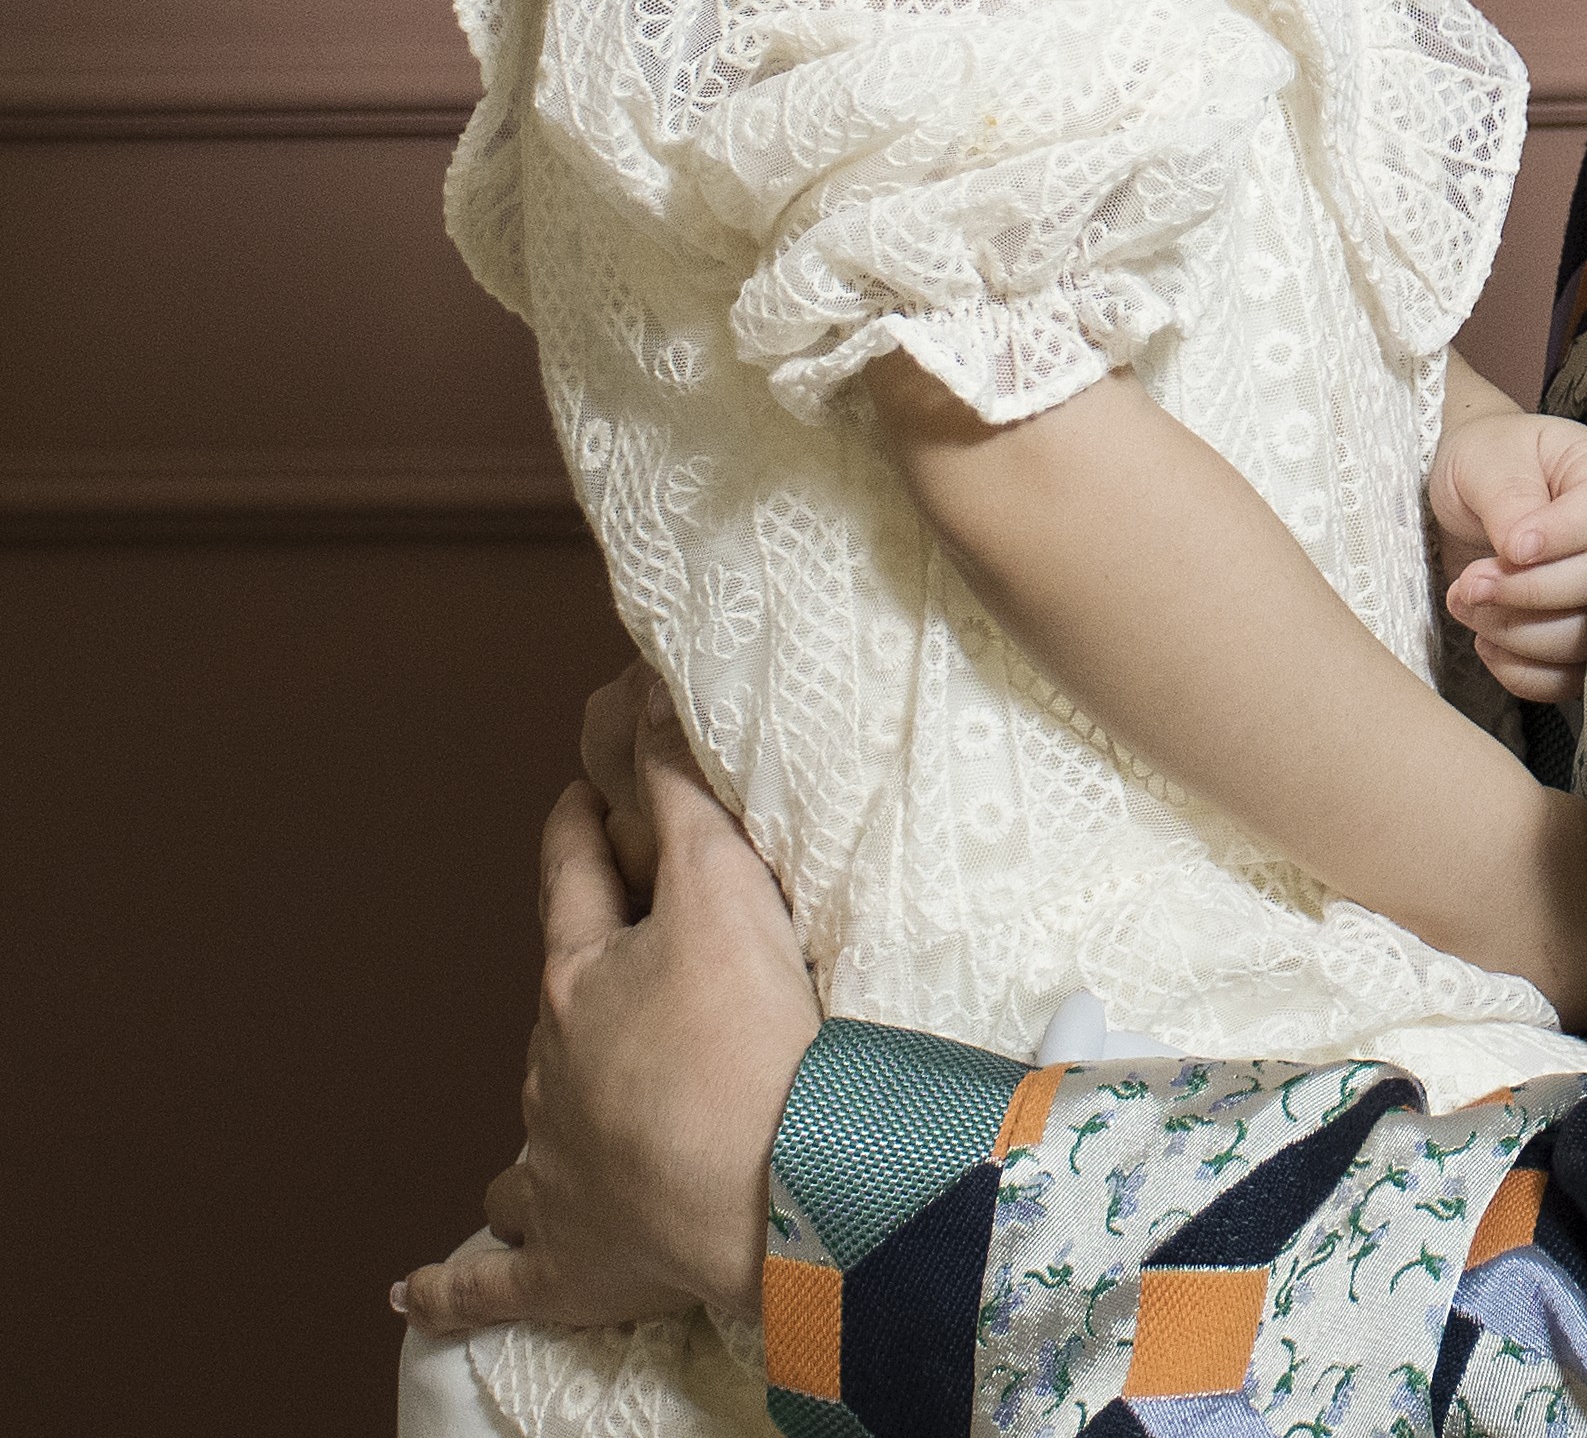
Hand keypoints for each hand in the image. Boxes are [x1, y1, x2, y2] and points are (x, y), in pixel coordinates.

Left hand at [397, 685, 818, 1336]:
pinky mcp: (569, 1268)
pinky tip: (410, 1291)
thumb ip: (681, 789)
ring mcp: (553, 1176)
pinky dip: (453, 1285)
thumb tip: (644, 696)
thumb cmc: (752, 1035)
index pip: (569, 883)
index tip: (578, 796)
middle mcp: (549, 1076)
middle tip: (616, 960)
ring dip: (532, 1127)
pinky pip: (493, 1281)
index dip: (576, 829)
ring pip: (523, 1142)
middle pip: (554, 1011)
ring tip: (545, 1120)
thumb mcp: (724, 884)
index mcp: (578, 983)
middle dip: (577, 982)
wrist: (775, 1187)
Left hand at [1430, 405, 1586, 705]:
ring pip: (1586, 639)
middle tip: (1468, 584)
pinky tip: (1485, 641)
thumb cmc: (1484, 460)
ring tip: (1465, 602)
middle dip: (1526, 593)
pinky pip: (1568, 677)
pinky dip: (1523, 671)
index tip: (1508, 548)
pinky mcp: (1581, 636)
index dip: (1558, 539)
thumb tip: (1522, 551)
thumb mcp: (1486, 461)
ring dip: (1517, 634)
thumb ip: (1509, 499)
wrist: (1471, 491)